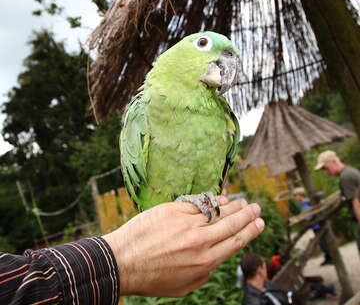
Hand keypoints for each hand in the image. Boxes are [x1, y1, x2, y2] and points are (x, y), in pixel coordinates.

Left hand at [103, 196, 263, 296]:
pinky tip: (218, 199)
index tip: (260, 222)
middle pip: (231, 223)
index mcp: (205, 261)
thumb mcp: (184, 286)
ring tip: (241, 201)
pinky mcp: (173, 210)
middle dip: (247, 214)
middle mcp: (200, 241)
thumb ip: (204, 272)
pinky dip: (210, 201)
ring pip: (216, 211)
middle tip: (256, 207)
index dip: (250, 230)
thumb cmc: (152, 277)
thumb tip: (215, 257)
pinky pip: (197, 203)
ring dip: (232, 205)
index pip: (235, 241)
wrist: (122, 262)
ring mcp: (186, 223)